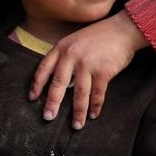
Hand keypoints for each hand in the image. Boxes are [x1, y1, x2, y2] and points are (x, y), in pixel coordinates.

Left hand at [29, 11, 149, 127]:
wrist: (123, 29)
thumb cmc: (100, 36)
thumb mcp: (76, 41)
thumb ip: (66, 57)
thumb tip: (61, 83)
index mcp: (62, 47)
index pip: (44, 68)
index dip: (37, 85)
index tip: (32, 98)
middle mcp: (72, 55)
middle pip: (58, 84)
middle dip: (52, 103)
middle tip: (48, 118)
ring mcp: (87, 63)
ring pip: (79, 93)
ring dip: (78, 112)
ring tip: (76, 125)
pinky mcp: (103, 71)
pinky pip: (97, 94)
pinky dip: (95, 106)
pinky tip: (93, 114)